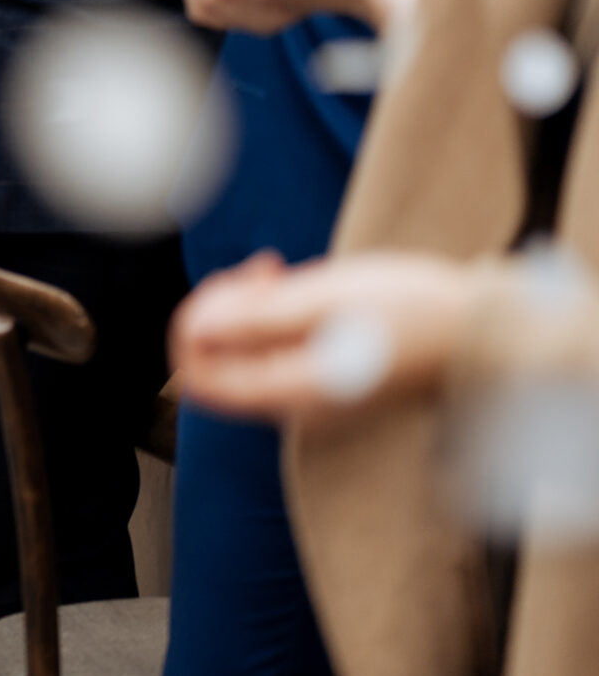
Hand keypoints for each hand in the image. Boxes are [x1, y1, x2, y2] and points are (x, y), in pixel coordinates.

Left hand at [171, 250, 481, 420]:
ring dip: (251, 307)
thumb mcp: (323, 299)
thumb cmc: (411, 310)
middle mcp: (296, 405)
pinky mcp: (330, 377)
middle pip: (220, 362)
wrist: (482, 328)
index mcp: (289, 392)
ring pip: (248, 352)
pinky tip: (303, 285)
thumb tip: (199, 326)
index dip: (194, 326)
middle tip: (262, 270)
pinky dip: (277, 315)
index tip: (227, 284)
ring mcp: (313, 394)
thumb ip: (254, 317)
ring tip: (285, 273)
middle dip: (224, 309)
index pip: (199, 376)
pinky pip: (279, 350)